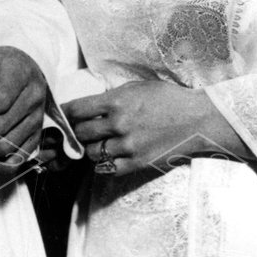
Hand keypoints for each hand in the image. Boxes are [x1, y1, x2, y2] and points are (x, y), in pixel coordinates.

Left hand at [62, 80, 249, 178]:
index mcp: (116, 101)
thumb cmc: (167, 98)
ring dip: (90, 149)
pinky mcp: (138, 163)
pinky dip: (104, 164)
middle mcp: (119, 124)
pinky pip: (109, 169)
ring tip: (94, 144)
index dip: (65, 113)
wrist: (196, 120)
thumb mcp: (136, 87)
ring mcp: (128, 145)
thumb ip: (112, 97)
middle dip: (76, 132)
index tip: (61, 116)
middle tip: (76, 132)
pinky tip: (107, 157)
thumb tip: (92, 106)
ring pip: (92, 153)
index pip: (77, 109)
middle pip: (81, 133)